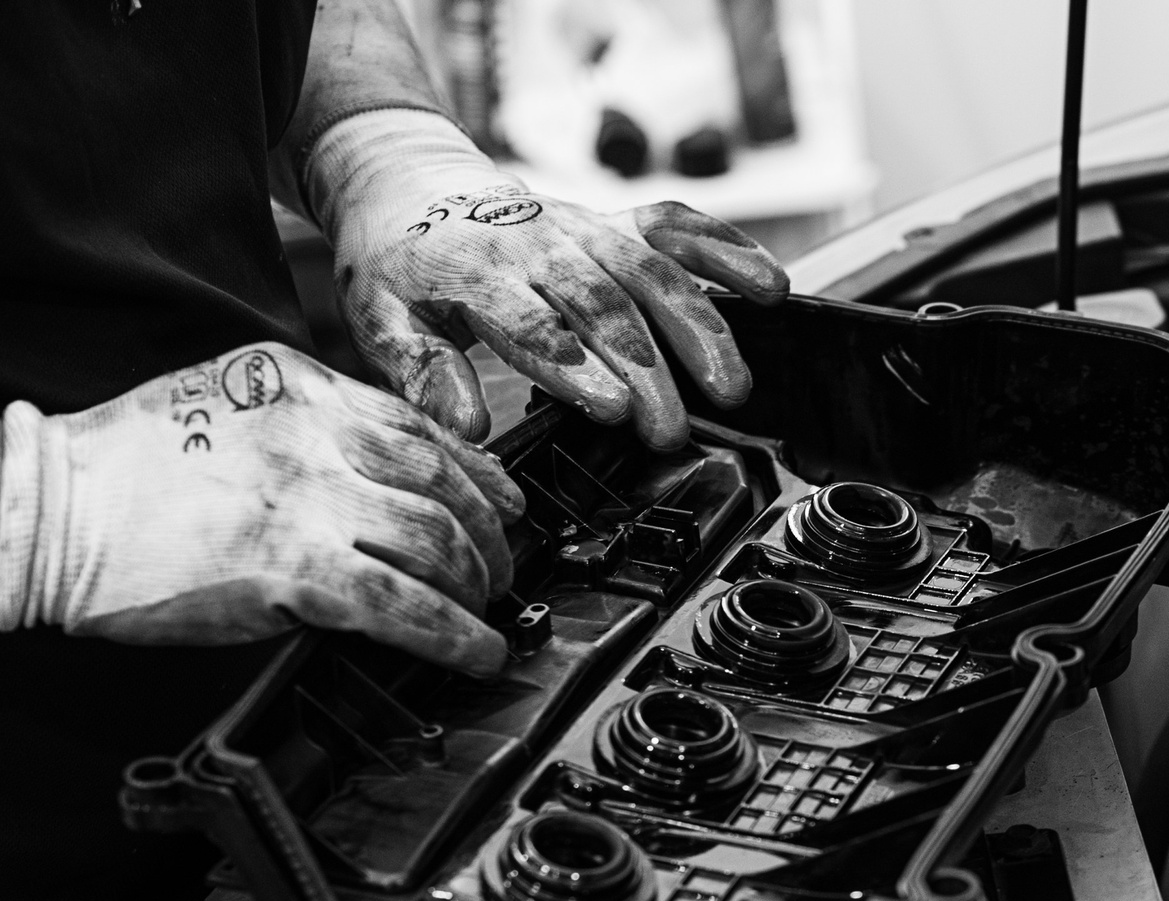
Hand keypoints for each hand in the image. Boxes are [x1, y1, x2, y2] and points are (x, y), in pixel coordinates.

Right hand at [0, 343, 523, 674]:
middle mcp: (314, 435)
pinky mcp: (294, 571)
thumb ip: (307, 425)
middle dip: (489, 533)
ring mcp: (308, 503)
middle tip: (501, 567)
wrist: (45, 511)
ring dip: (477, 585)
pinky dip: (456, 636)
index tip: (504, 501)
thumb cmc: (123, 469)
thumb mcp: (225, 404)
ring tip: (484, 610)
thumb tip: (383, 468)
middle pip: (444, 482)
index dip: (478, 473)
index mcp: (298, 386)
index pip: (418, 426)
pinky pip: (405, 606)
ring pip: (437, 542)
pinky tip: (476, 653)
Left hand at [307, 109, 790, 448]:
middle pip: (605, 307)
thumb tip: (466, 426)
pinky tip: (772, 286)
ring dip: (701, 329)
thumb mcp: (380, 320)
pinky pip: (681, 228)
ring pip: (654, 273)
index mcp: (478, 270)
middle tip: (672, 431)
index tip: (614, 411)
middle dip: (648, 371)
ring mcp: (587, 228)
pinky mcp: (618, 219)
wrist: (409, 184)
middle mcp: (541, 242)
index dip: (577, 367)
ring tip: (732, 386)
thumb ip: (422, 374)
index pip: (534, 322)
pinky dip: (729, 252)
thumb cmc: (399, 264)